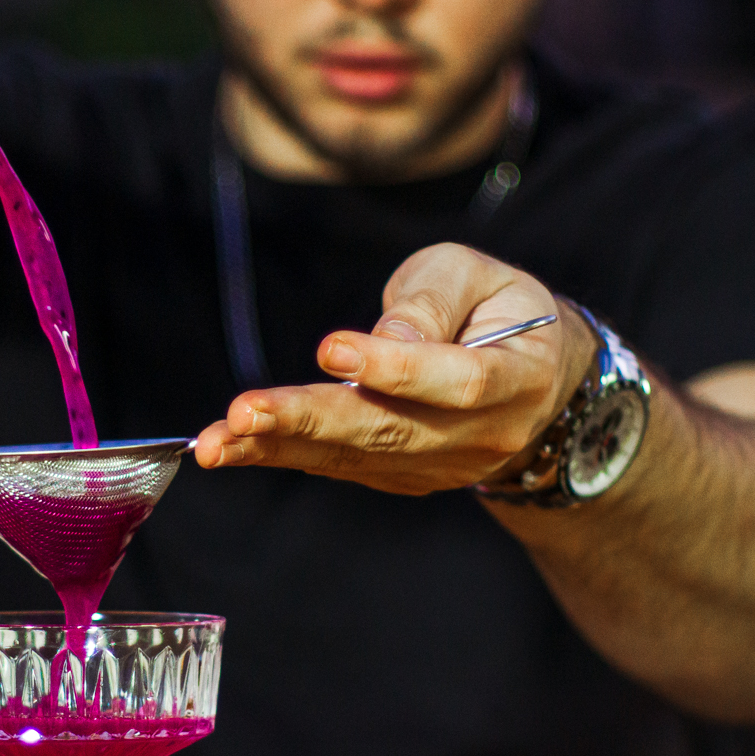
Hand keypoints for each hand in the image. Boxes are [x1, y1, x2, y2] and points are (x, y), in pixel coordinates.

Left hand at [193, 243, 600, 495]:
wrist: (537, 385)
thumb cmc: (497, 310)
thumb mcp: (477, 276)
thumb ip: (431, 302)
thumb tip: (383, 338)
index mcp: (519, 378)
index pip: (457, 381)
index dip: (396, 369)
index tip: (332, 349)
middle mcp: (482, 436)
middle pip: (391, 430)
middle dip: (309, 421)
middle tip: (243, 415)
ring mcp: (442, 467)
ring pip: (355, 456)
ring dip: (279, 449)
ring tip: (217, 441)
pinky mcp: (404, 478)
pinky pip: (340, 466)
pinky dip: (282, 457)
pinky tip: (232, 448)